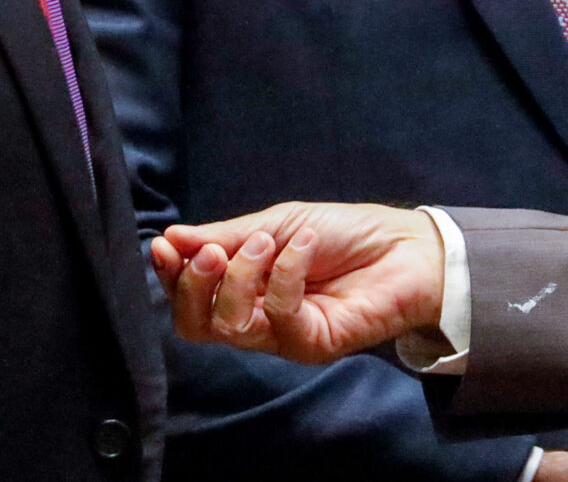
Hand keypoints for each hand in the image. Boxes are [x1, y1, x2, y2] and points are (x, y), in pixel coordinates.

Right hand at [148, 201, 445, 363]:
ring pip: (229, 325)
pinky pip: (278, 316)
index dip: (170, 278)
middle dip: (193, 286)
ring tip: (265, 242)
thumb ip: (226, 236)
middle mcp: (256, 319)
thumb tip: (170, 239)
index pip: (190, 301)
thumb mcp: (277, 224)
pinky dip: (284, 274)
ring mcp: (282, 336)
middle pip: (196, 325)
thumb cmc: (343, 233)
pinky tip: (303, 246)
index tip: (161, 245)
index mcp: (243, 290)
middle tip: (211, 252)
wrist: (406, 246)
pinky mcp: (310, 344)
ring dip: (239, 275)